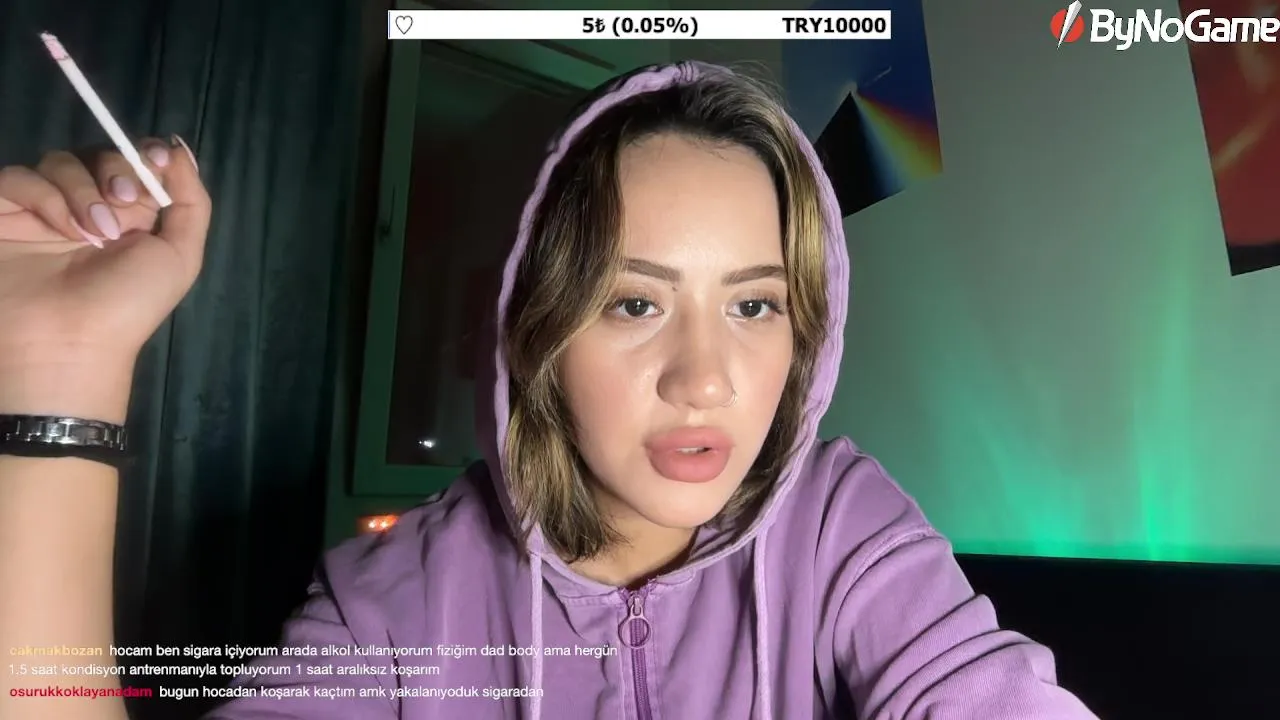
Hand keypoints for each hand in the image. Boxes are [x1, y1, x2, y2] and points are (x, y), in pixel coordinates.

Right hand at [0, 136, 209, 419]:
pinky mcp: (4, 213)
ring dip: (83, 190)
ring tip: (94, 233)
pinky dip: (45, 196)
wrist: (69, 343)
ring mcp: (43, 210)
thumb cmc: (129, 305)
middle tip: (123, 204)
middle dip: (117, 172)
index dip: (145, 154)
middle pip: (99, 154)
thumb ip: (191, 203)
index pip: (135, 161)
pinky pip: (19, 177)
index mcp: (131, 216)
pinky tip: (62, 229)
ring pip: (61, 161)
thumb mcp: (179, 257)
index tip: (155, 159)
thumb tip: (179, 149)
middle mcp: (88, 207)